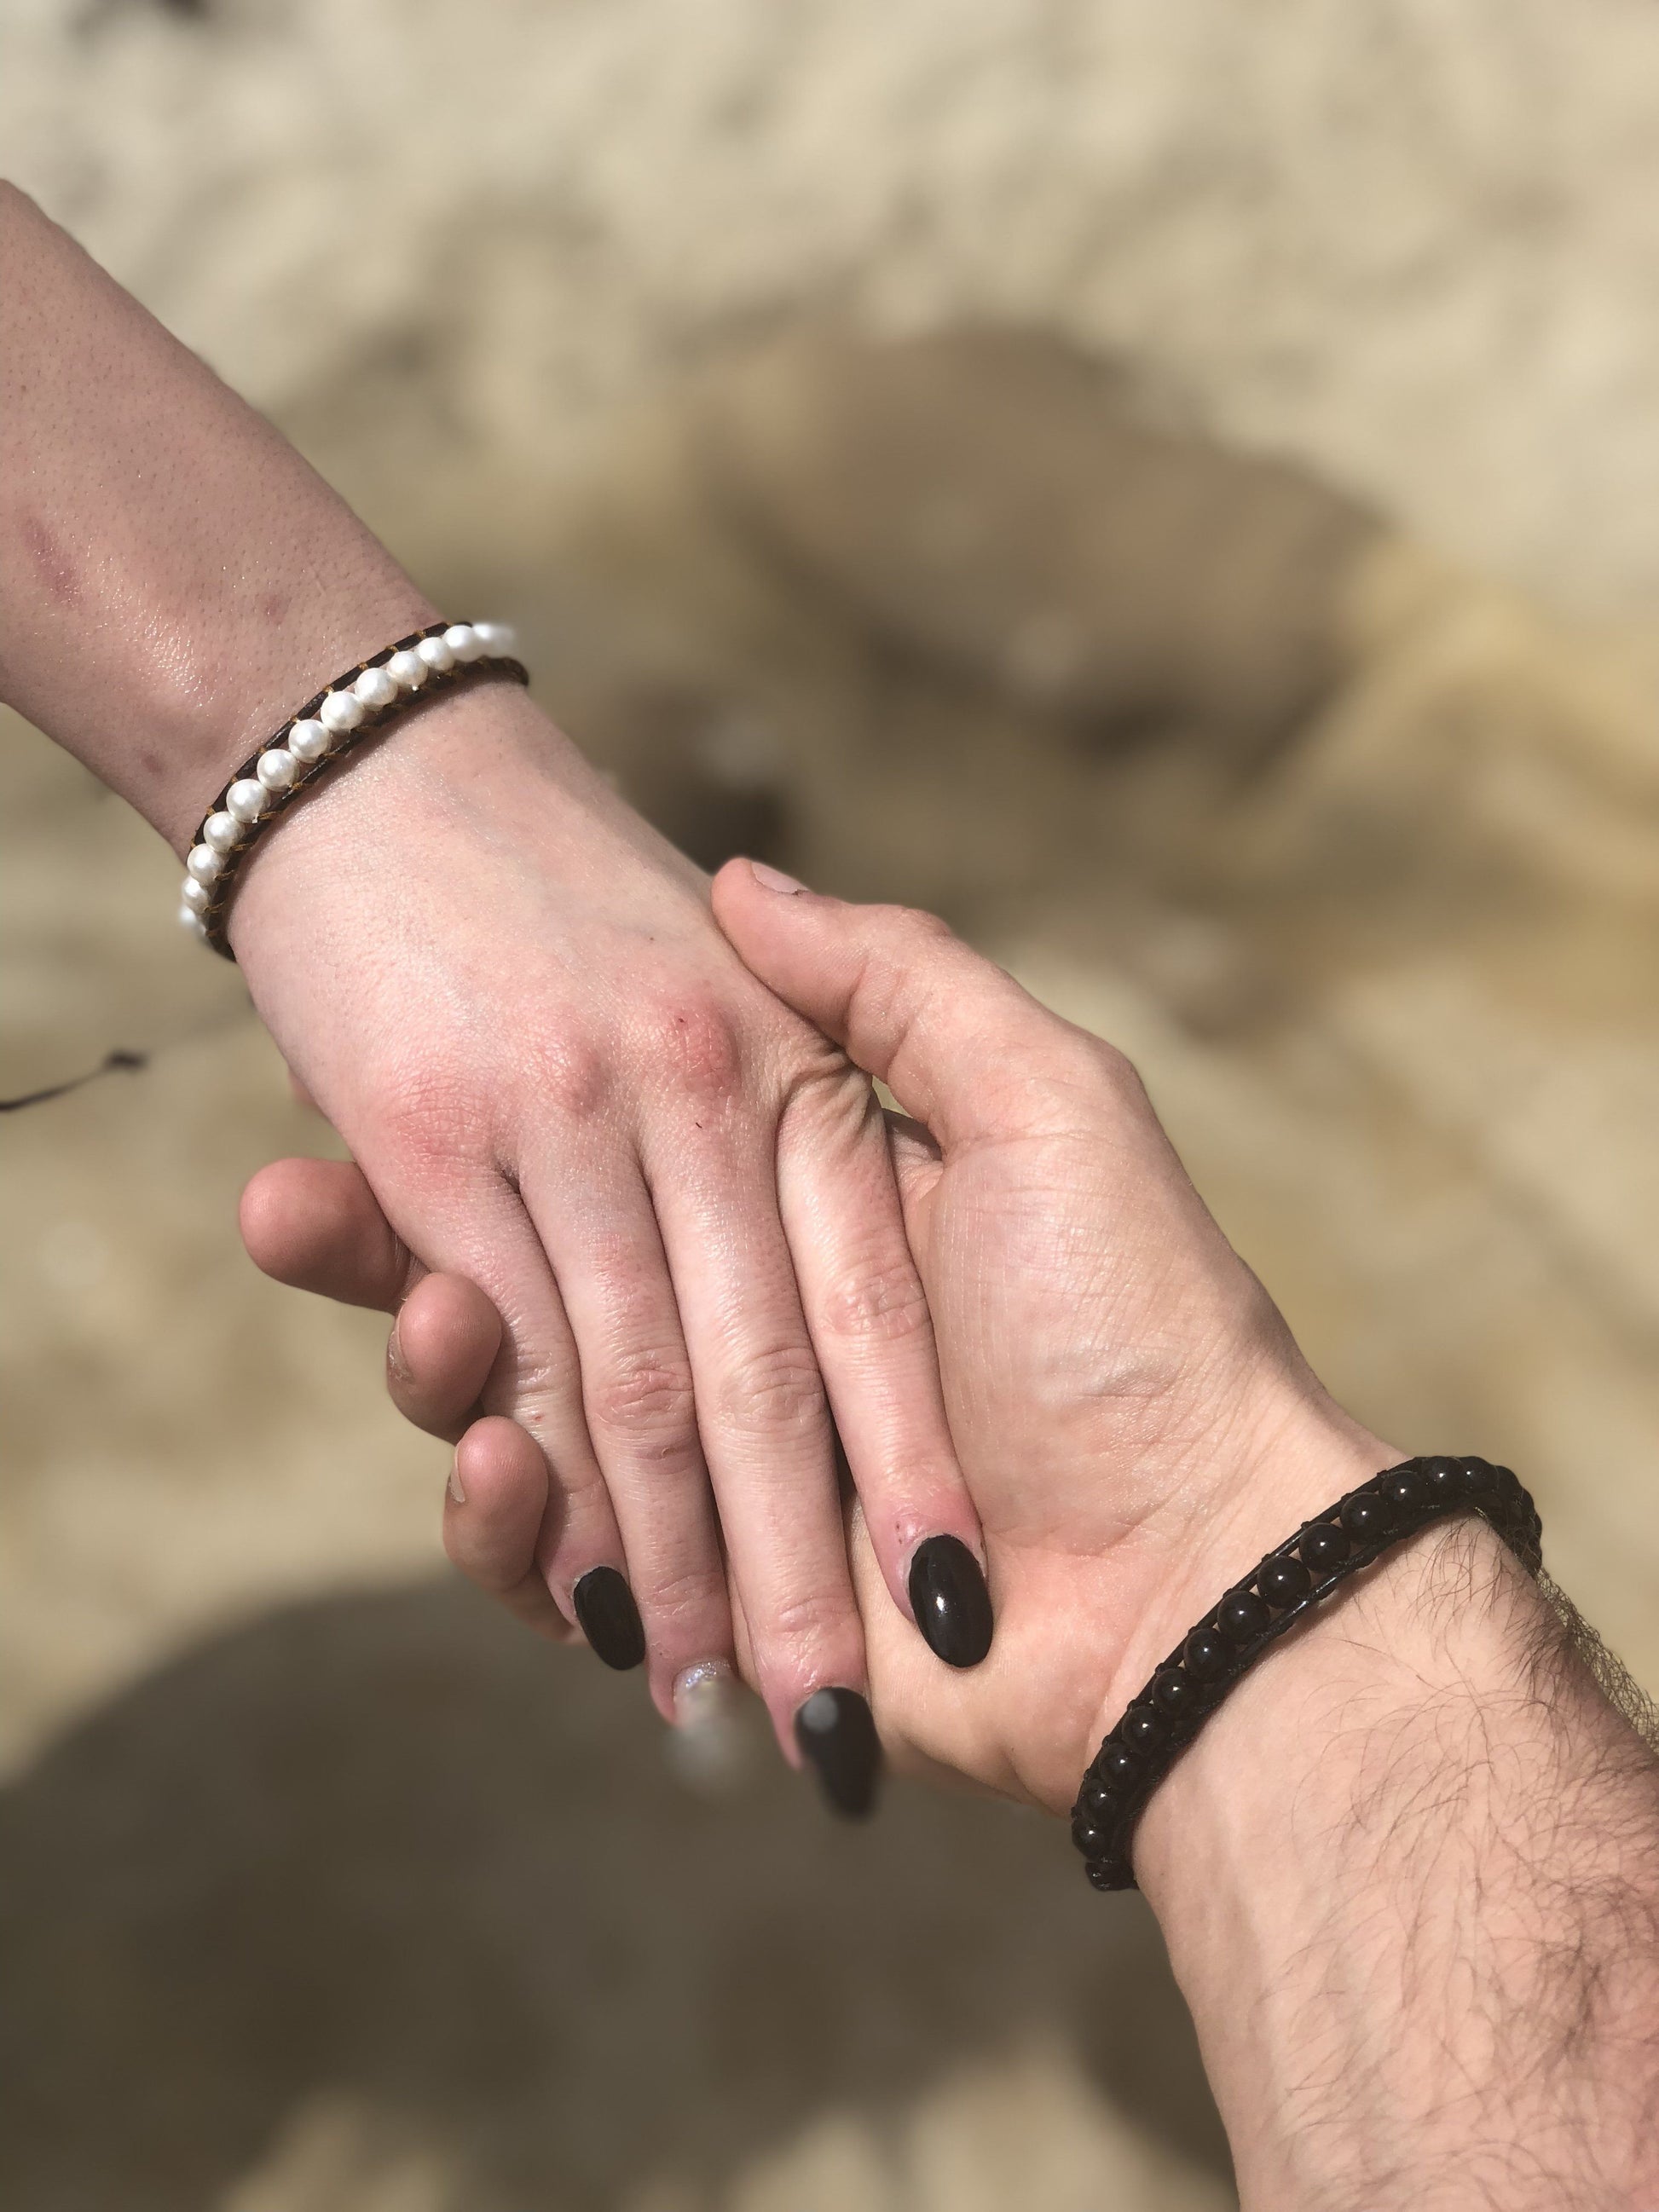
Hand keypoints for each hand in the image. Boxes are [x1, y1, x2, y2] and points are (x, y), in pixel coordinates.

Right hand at [253, 858, 1389, 1811]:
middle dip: (410, 1254)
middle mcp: (750, 1336)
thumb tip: (747, 880)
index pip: (613, 1162)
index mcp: (803, 1216)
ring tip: (416, 1344)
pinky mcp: (712, 1605)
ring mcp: (724, 1477)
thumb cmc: (1137, 1320)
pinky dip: (508, 1529)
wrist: (1211, 1574)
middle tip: (287, 1204)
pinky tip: (487, 1472)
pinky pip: (565, 1570)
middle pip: (541, 1289)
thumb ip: (900, 987)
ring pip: (527, 1417)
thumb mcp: (1045, 1103)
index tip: (366, 1078)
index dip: (484, 1123)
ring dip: (435, 1376)